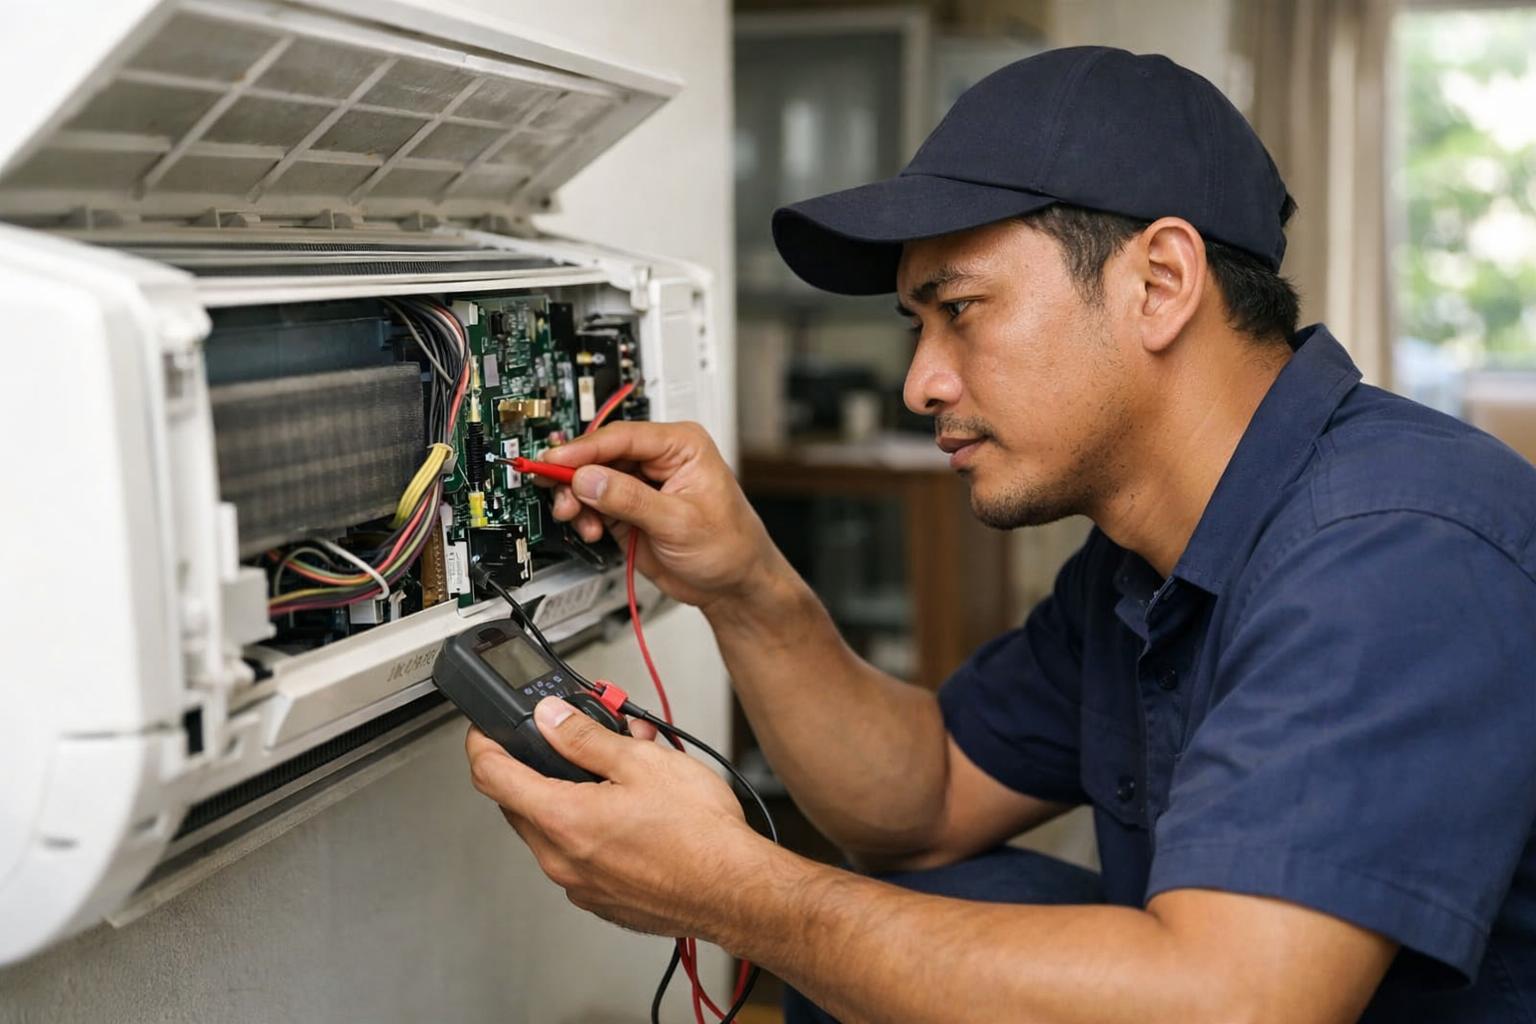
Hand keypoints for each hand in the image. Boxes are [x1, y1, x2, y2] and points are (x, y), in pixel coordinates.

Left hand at [465, 697, 764, 937]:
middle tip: (576, 740)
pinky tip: (630, 811)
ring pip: (552, 828)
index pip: (491, 775)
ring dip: (572, 795)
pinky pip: (578, 855)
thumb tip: (550, 718)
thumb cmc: (700, 835)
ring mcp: (580, 885)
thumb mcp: (642, 763)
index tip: (485, 729)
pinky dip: (591, 827)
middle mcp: (561, 860)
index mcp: (562, 820)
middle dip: (541, 765)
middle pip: (519, 802)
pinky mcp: (602, 900)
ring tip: (622, 772)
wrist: (737, 891)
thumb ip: (584, 737)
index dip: (482, 743)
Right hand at [541, 421, 785, 611]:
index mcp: (681, 446)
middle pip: (600, 455)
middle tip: (559, 494)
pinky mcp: (628, 509)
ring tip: (577, 518)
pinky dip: (584, 516)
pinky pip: (593, 504)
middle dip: (575, 476)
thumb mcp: (679, 522)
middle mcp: (658, 460)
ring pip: (591, 479)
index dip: (584, 448)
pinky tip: (590, 529)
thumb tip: (589, 479)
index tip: (555, 460)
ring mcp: (640, 485)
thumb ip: (630, 500)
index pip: (622, 436)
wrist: (733, 585)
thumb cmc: (730, 546)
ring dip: (577, 499)